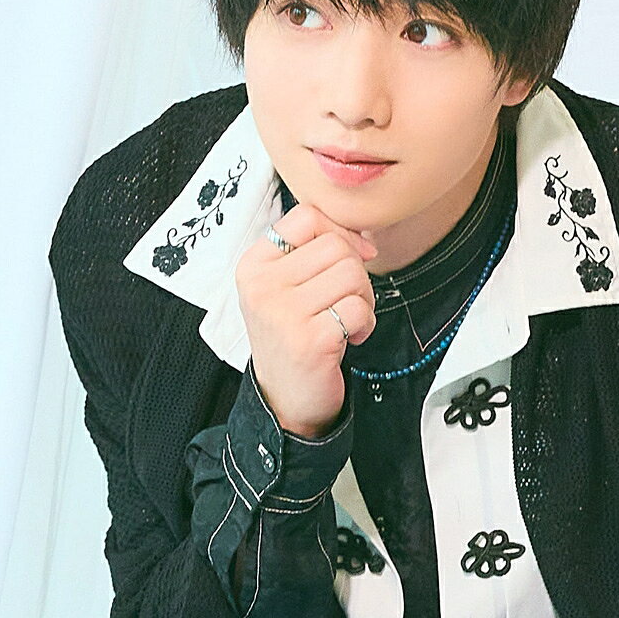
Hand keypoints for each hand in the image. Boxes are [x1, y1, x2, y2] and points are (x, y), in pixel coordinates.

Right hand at [235, 203, 377, 436]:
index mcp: (254, 265)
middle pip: (336, 246)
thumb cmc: (291, 338)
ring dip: (363, 298)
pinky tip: (350, 338)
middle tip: (344, 301)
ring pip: (352, 273)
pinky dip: (365, 323)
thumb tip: (363, 240)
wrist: (284, 400)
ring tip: (346, 319)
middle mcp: (262, 286)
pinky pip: (359, 308)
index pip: (306, 217)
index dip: (339, 232)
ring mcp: (284, 314)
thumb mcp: (284, 287)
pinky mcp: (311, 340)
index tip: (349, 257)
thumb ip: (311, 253)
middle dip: (355, 272)